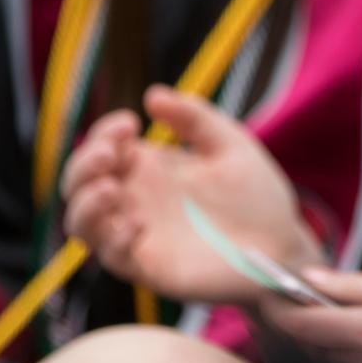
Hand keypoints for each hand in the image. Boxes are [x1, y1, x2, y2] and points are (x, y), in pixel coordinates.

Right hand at [62, 87, 321, 305]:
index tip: (130, 124)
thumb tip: (153, 95)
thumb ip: (196, 119)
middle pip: (79, 183)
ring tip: (112, 188)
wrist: (282, 244)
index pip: (103, 146)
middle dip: (83, 164)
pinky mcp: (149, 267)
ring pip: (81, 224)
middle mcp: (134, 199)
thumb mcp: (230, 145)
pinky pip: (114, 257)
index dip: (104, 133)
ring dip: (86, 204)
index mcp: (148, 167)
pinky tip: (139, 223)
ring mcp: (137, 234)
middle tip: (110, 152)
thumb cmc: (256, 195)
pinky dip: (117, 239)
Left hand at [262, 268, 361, 362]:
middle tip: (274, 290)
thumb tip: (309, 278)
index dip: (273, 301)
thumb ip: (355, 286)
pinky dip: (319, 352)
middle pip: (295, 347)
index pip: (296, 322)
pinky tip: (331, 331)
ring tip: (300, 307)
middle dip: (277, 319)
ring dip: (297, 337)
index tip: (265, 279)